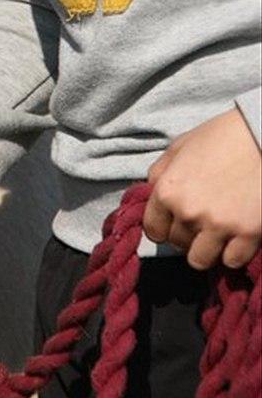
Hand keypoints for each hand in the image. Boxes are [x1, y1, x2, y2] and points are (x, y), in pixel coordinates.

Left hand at [143, 108, 260, 269]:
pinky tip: (237, 236)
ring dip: (206, 249)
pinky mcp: (247, 234)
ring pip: (200, 260)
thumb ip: (161, 171)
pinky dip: (233, 253)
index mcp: (168, 191)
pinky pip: (231, 261)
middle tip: (200, 221)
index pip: (152, 229)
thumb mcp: (181, 145)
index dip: (162, 227)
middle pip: (176, 243)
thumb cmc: (223, 136)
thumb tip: (151, 191)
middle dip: (185, 234)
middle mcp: (188, 212)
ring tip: (216, 234)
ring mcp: (218, 226)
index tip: (172, 223)